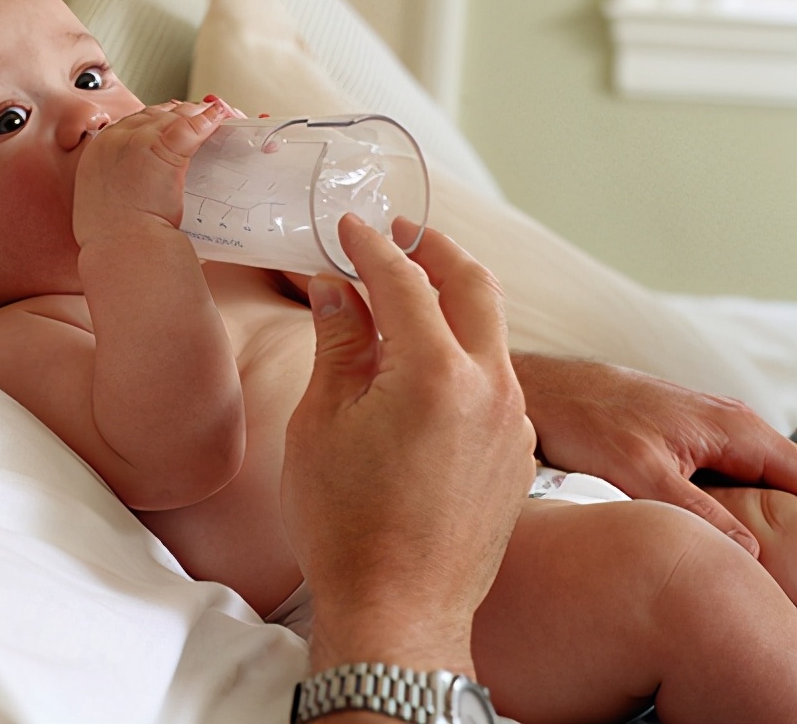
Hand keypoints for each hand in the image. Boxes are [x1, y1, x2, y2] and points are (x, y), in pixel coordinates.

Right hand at [72, 98, 229, 247]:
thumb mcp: (104, 206)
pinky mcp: (162, 148)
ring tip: (216, 120)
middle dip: (177, 116)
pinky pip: (191, 126)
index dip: (155, 123)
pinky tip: (221, 118)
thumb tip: (136, 188)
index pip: (131, 124)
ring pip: (172, 116)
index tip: (171, 129)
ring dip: (196, 116)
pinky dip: (208, 120)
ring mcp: (137, 141)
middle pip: (152, 115)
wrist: (122, 249)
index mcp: (97, 152)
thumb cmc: (117, 239)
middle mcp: (114, 140)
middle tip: (199, 123)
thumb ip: (119, 187)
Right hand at [282, 217, 535, 673]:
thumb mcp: (321, 422)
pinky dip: (464, 350)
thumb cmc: (346, 524)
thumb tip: (336, 290)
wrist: (399, 611)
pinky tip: (426, 363)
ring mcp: (512, 422)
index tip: (349, 227)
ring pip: (491, 332)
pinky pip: (496, 378)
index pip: (403, 281)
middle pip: (474, 285)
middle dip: (434, 250)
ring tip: (406, 294)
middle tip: (398, 233)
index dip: (371, 246)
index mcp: (435, 373)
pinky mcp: (517, 454)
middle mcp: (490, 387)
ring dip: (453, 299)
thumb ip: (337, 344)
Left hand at [517, 355, 796, 556]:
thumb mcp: (640, 471)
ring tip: (757, 562)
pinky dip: (733, 508)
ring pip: (759, 485)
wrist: (544, 389)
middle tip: (779, 573)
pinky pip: (730, 480)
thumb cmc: (583, 418)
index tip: (796, 558)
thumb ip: (699, 511)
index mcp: (737, 429)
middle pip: (788, 486)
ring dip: (763, 519)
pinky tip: (720, 539)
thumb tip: (750, 552)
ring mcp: (713, 433)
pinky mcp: (689, 444)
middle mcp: (734, 426)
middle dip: (789, 526)